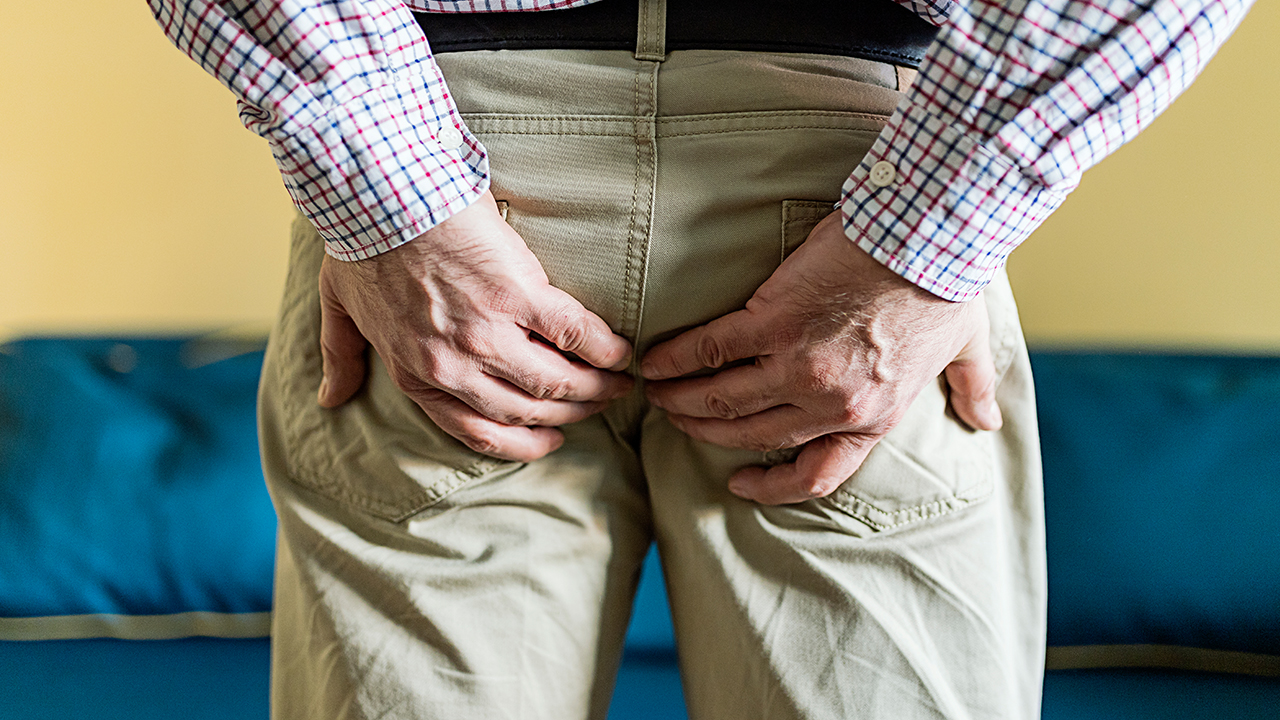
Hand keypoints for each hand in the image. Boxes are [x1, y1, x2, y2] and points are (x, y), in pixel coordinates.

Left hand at [317, 191, 633, 461]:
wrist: (381, 191)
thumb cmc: (361, 242)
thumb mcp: (340, 307)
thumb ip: (341, 356)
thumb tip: (332, 399)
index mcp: (416, 373)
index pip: (478, 431)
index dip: (522, 442)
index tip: (549, 438)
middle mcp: (453, 366)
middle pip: (525, 409)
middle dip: (568, 414)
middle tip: (595, 405)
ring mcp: (487, 334)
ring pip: (555, 382)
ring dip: (593, 388)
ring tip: (618, 383)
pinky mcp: (518, 295)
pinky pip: (574, 335)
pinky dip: (602, 348)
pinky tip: (619, 352)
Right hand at [641, 211, 1000, 504]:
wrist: (927, 235)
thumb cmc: (947, 286)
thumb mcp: (967, 348)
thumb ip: (971, 388)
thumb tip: (986, 420)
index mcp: (871, 418)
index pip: (814, 476)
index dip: (771, 488)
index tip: (741, 483)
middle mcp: (829, 403)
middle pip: (752, 434)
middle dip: (708, 432)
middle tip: (681, 421)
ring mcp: (796, 364)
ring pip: (724, 398)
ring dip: (684, 400)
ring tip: (658, 393)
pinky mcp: (771, 320)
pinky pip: (711, 349)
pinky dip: (678, 358)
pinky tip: (656, 361)